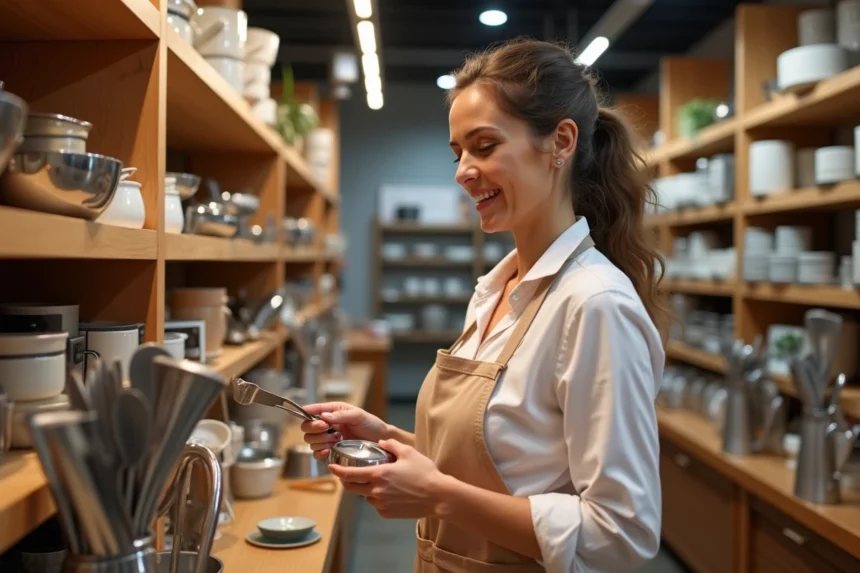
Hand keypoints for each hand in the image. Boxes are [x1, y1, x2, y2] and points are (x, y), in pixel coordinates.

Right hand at [301, 402, 388, 459]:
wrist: (380, 441)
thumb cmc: (371, 424)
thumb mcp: (358, 415)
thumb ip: (341, 415)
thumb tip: (324, 416)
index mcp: (332, 411)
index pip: (312, 410)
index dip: (309, 415)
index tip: (318, 421)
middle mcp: (327, 424)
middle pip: (307, 427)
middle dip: (315, 429)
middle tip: (327, 429)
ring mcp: (328, 438)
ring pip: (310, 441)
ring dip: (320, 441)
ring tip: (336, 439)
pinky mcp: (330, 451)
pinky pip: (316, 453)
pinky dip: (319, 453)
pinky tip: (328, 451)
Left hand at [329, 439, 445, 518]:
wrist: (438, 496)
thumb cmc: (425, 473)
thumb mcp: (409, 452)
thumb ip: (391, 445)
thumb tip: (381, 442)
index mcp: (379, 474)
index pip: (350, 474)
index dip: (338, 471)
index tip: (331, 467)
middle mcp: (376, 491)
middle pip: (352, 488)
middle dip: (346, 481)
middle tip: (346, 474)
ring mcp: (381, 504)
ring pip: (365, 497)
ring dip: (365, 489)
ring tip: (375, 482)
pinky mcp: (387, 513)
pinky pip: (376, 505)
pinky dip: (378, 498)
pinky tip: (389, 492)